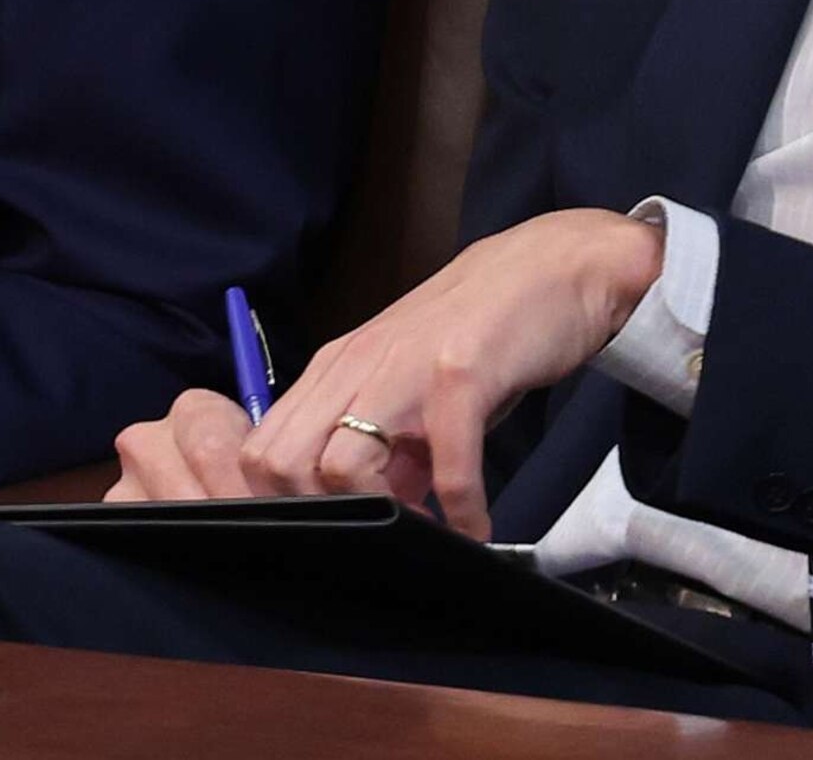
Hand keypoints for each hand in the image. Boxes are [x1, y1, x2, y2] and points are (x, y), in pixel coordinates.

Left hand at [236, 210, 663, 538]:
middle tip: (371, 542)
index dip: (284, 504)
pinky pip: (446, 463)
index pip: (264, 449)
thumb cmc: (478, 336)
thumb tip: (376, 512)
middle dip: (317, 517)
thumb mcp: (414, 392)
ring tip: (423, 536)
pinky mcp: (461, 373)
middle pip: (280, 462)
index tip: (332, 537)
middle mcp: (353, 367)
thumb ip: (389, 448)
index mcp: (334, 371)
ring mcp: (402, 368)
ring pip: (340, 463)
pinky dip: (461, 510)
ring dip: (378, 518)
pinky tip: (478, 529)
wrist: (549, 270)